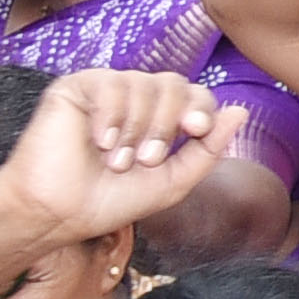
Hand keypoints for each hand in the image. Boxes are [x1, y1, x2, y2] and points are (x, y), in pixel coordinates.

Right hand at [0, 69, 239, 246]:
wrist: (57, 214)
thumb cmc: (110, 201)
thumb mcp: (172, 181)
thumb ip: (208, 149)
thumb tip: (241, 110)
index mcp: (159, 117)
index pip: (196, 94)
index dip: (202, 107)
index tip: (195, 130)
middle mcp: (134, 99)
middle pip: (175, 84)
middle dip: (167, 123)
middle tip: (146, 159)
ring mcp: (105, 90)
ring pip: (143, 83)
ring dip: (136, 128)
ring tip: (116, 160)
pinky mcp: (75, 88)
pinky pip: (109, 83)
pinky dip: (110, 116)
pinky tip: (99, 142)